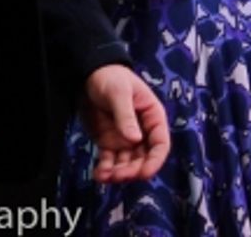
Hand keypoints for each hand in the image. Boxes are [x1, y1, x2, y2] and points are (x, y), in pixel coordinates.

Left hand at [79, 64, 169, 183]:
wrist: (90, 74)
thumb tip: (135, 139)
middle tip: (119, 175)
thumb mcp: (120, 93)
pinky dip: (105, 170)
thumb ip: (126, 115)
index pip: (160, 144)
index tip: (145, 173)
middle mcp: (141, 132)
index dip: (155, 161)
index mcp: (152, 117)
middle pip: (143, 158)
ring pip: (127, 163)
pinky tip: (98, 174)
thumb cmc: (111, 77)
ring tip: (105, 176)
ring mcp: (125, 139)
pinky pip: (109, 161)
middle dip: (133, 170)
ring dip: (118, 173)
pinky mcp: (109, 142)